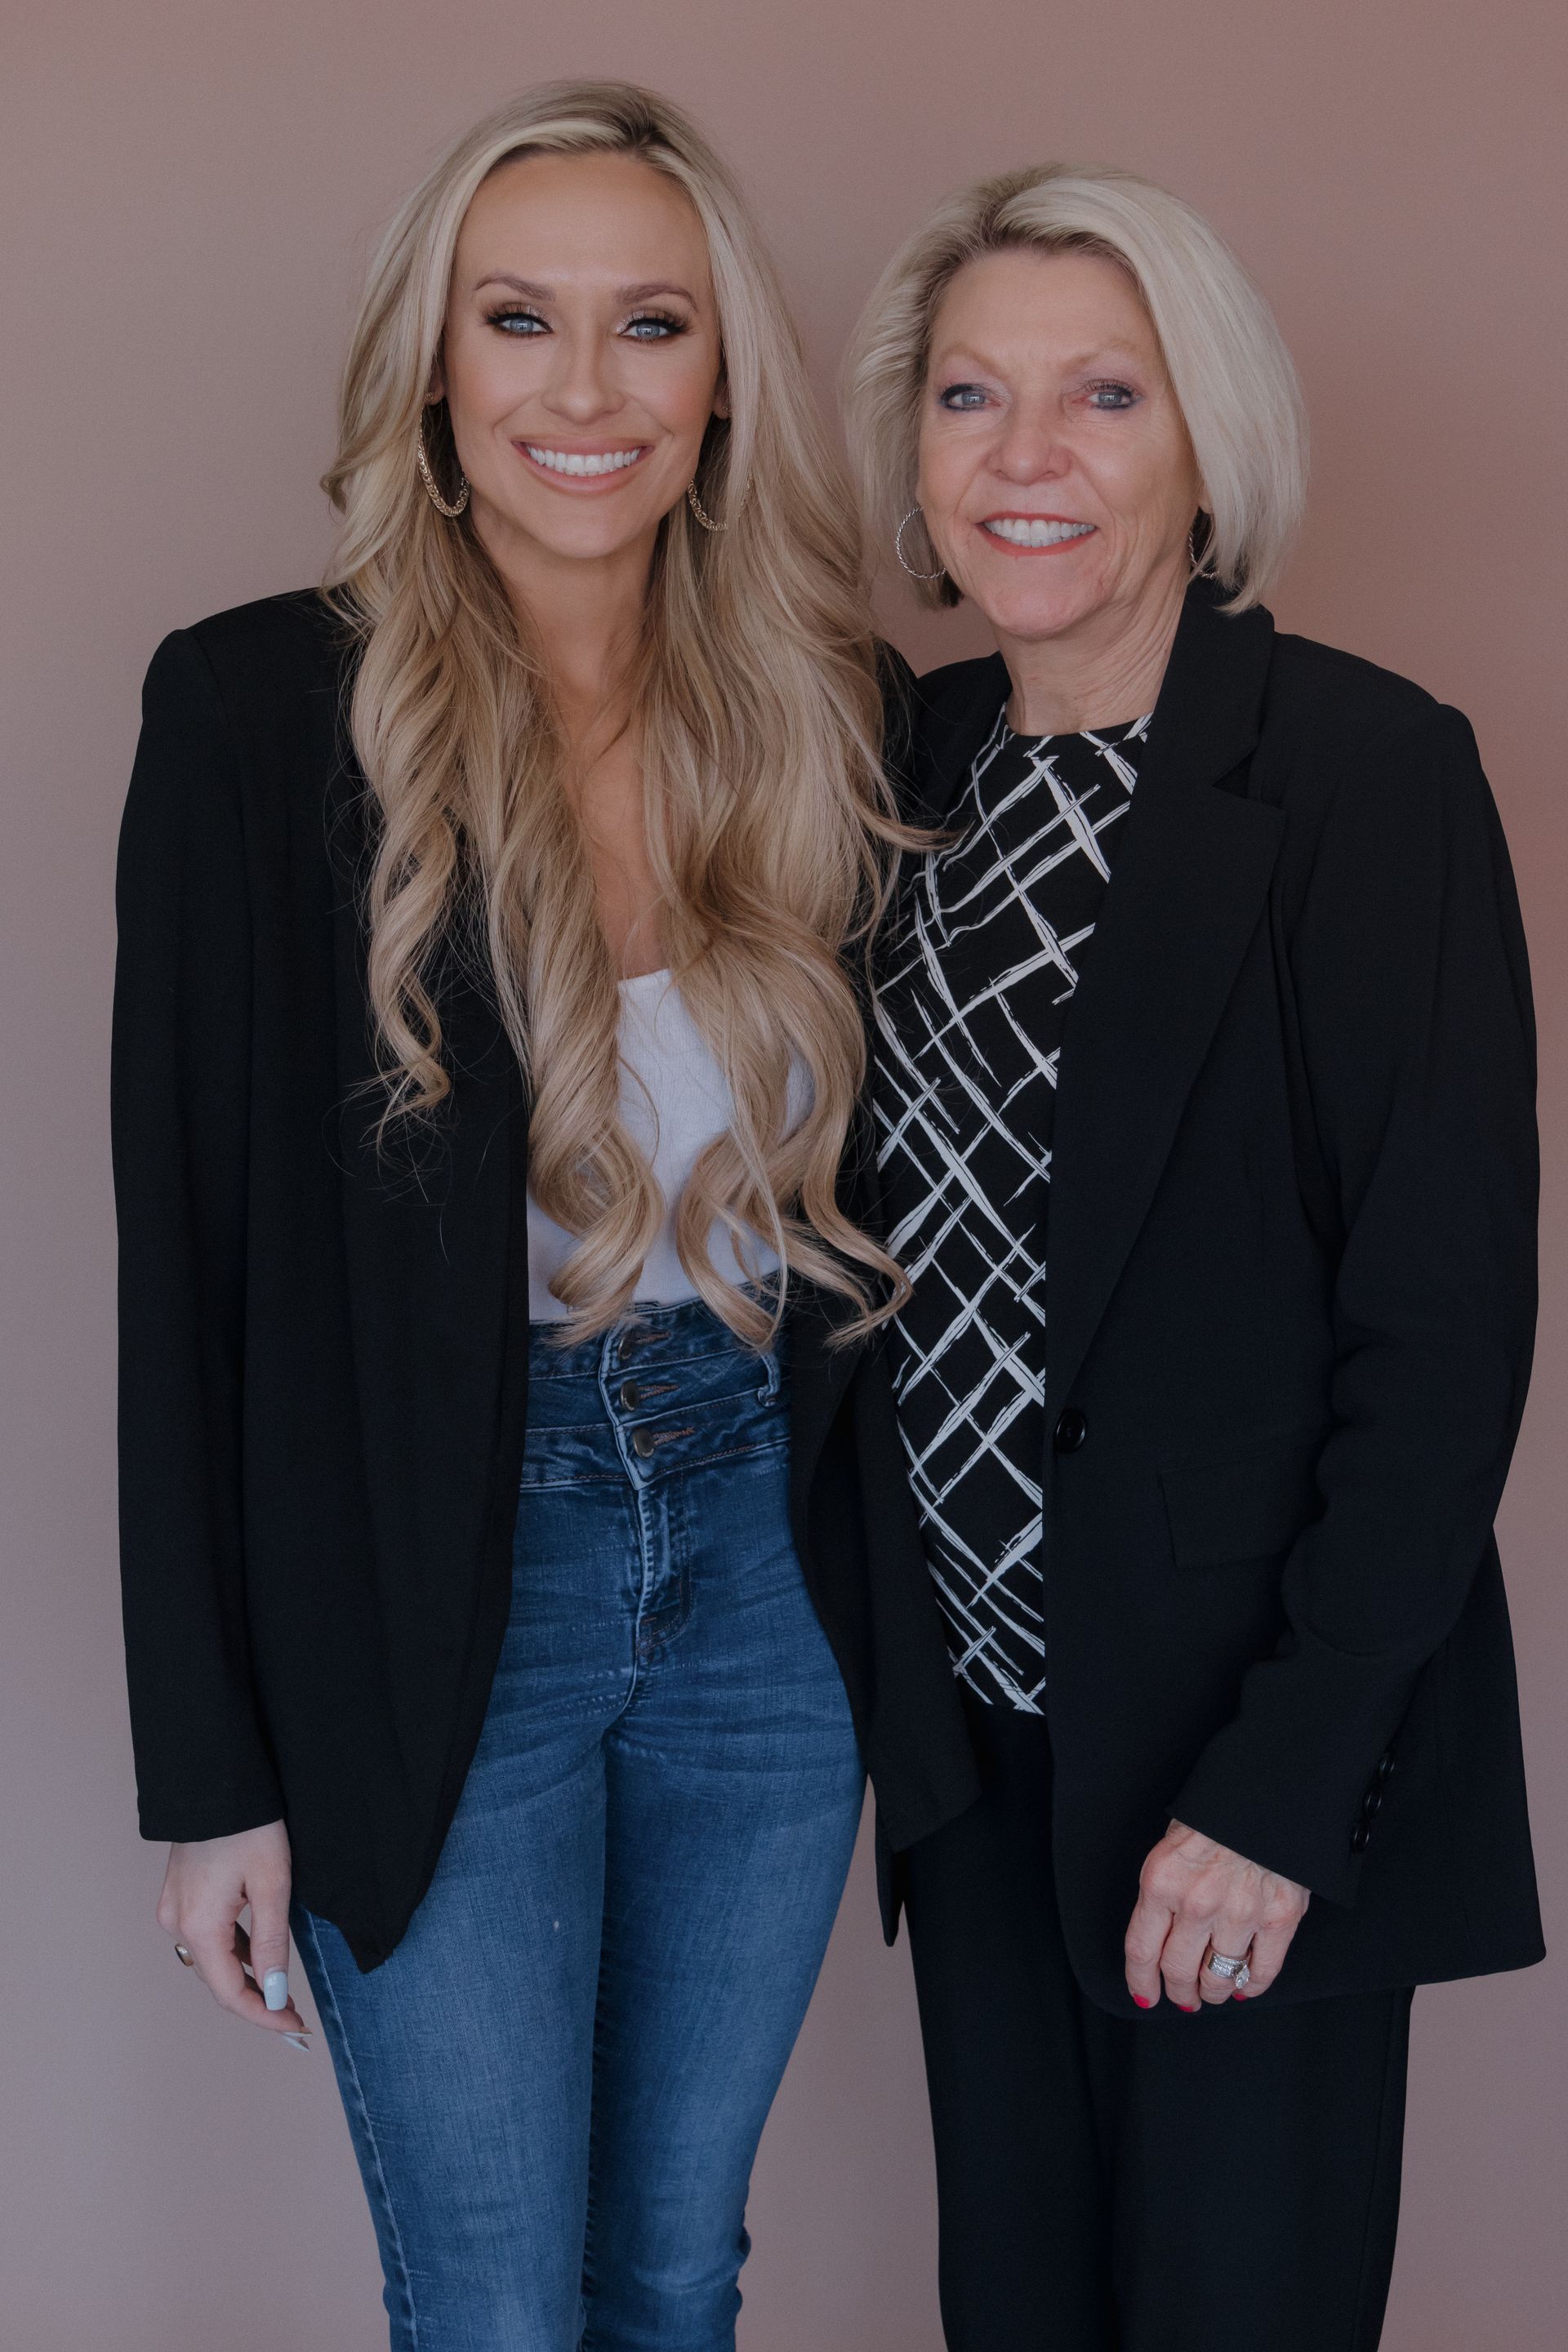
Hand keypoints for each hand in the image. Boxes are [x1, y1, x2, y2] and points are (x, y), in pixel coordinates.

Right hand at [156, 1821, 310, 2045]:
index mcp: (199, 1926)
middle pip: (218, 1979)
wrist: (217, 1780)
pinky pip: (206, 1935)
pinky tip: (259, 1952)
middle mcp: (177, 1923)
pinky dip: (233, 1949)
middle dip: (256, 2000)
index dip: (263, 2016)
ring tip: (282, 1989)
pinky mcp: (179, 1894)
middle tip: (294, 2014)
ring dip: (245, 1976)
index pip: (230, 1992)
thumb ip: (272, 1944)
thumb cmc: (249, 1826)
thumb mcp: (272, 1886)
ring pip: (211, 1959)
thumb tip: (275, 1994)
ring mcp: (174, 1908)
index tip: (294, 2028)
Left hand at [1123, 1820, 1308, 2010]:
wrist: (1265, 1796)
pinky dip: (1250, 1986)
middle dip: (1178, 1990)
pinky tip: (1243, 1986)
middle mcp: (1197, 1903)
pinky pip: (1261, 1971)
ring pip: (1217, 1978)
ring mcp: (1240, 1913)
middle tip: (1183, 1996)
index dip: (1140, 1981)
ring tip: (1211, 1991)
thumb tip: (1158, 1942)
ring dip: (1212, 1992)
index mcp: (1162, 1882)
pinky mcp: (1278, 1919)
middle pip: (1177, 1970)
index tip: (1145, 1994)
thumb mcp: (1170, 1849)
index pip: (1141, 1949)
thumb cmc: (1214, 1820)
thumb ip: (1162, 1895)